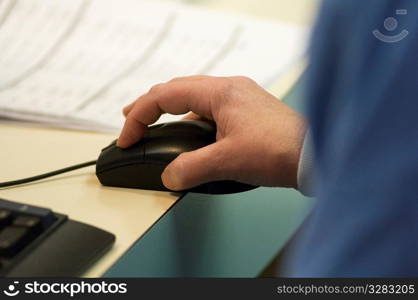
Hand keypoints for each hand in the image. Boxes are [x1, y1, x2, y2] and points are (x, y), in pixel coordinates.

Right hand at [118, 75, 306, 190]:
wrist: (316, 155)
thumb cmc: (280, 151)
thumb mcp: (227, 162)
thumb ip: (191, 169)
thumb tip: (170, 177)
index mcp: (221, 92)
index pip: (165, 95)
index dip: (139, 116)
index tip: (127, 136)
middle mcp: (230, 89)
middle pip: (178, 90)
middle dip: (150, 105)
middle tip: (131, 120)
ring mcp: (241, 99)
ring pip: (194, 98)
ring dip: (171, 109)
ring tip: (155, 122)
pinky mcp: (248, 112)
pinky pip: (211, 108)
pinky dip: (192, 117)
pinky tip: (190, 131)